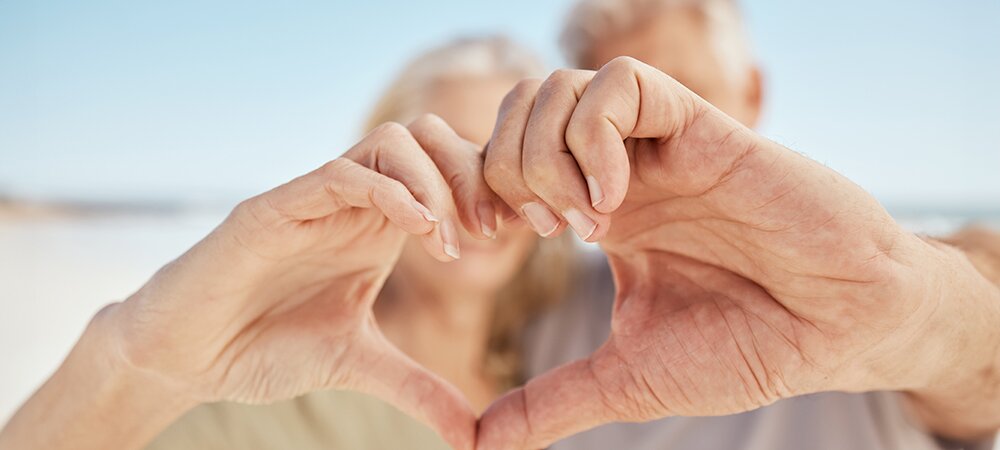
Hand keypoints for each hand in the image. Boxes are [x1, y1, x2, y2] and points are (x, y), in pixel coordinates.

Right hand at [103, 115, 495, 449]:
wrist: (187, 357)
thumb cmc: (264, 346)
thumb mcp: (359, 364)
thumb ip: (417, 387)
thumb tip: (474, 436)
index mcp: (377, 224)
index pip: (446, 170)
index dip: (491, 191)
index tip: (522, 233)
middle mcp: (352, 202)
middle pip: (429, 137)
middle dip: (473, 174)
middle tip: (494, 230)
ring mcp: (314, 199)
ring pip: (391, 141)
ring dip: (436, 182)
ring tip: (451, 243)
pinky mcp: (275, 208)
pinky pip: (342, 174)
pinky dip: (390, 193)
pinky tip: (420, 236)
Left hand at [478, 57, 999, 447]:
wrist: (837, 330)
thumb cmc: (746, 348)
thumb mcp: (627, 379)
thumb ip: (552, 402)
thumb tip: (478, 445)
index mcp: (598, 213)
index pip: (501, 161)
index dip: (471, 191)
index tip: (481, 244)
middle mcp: (620, 170)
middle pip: (517, 113)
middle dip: (500, 168)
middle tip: (536, 231)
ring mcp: (656, 146)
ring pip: (557, 88)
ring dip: (544, 154)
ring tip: (581, 224)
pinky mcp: (699, 128)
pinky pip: (620, 84)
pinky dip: (594, 136)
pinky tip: (612, 203)